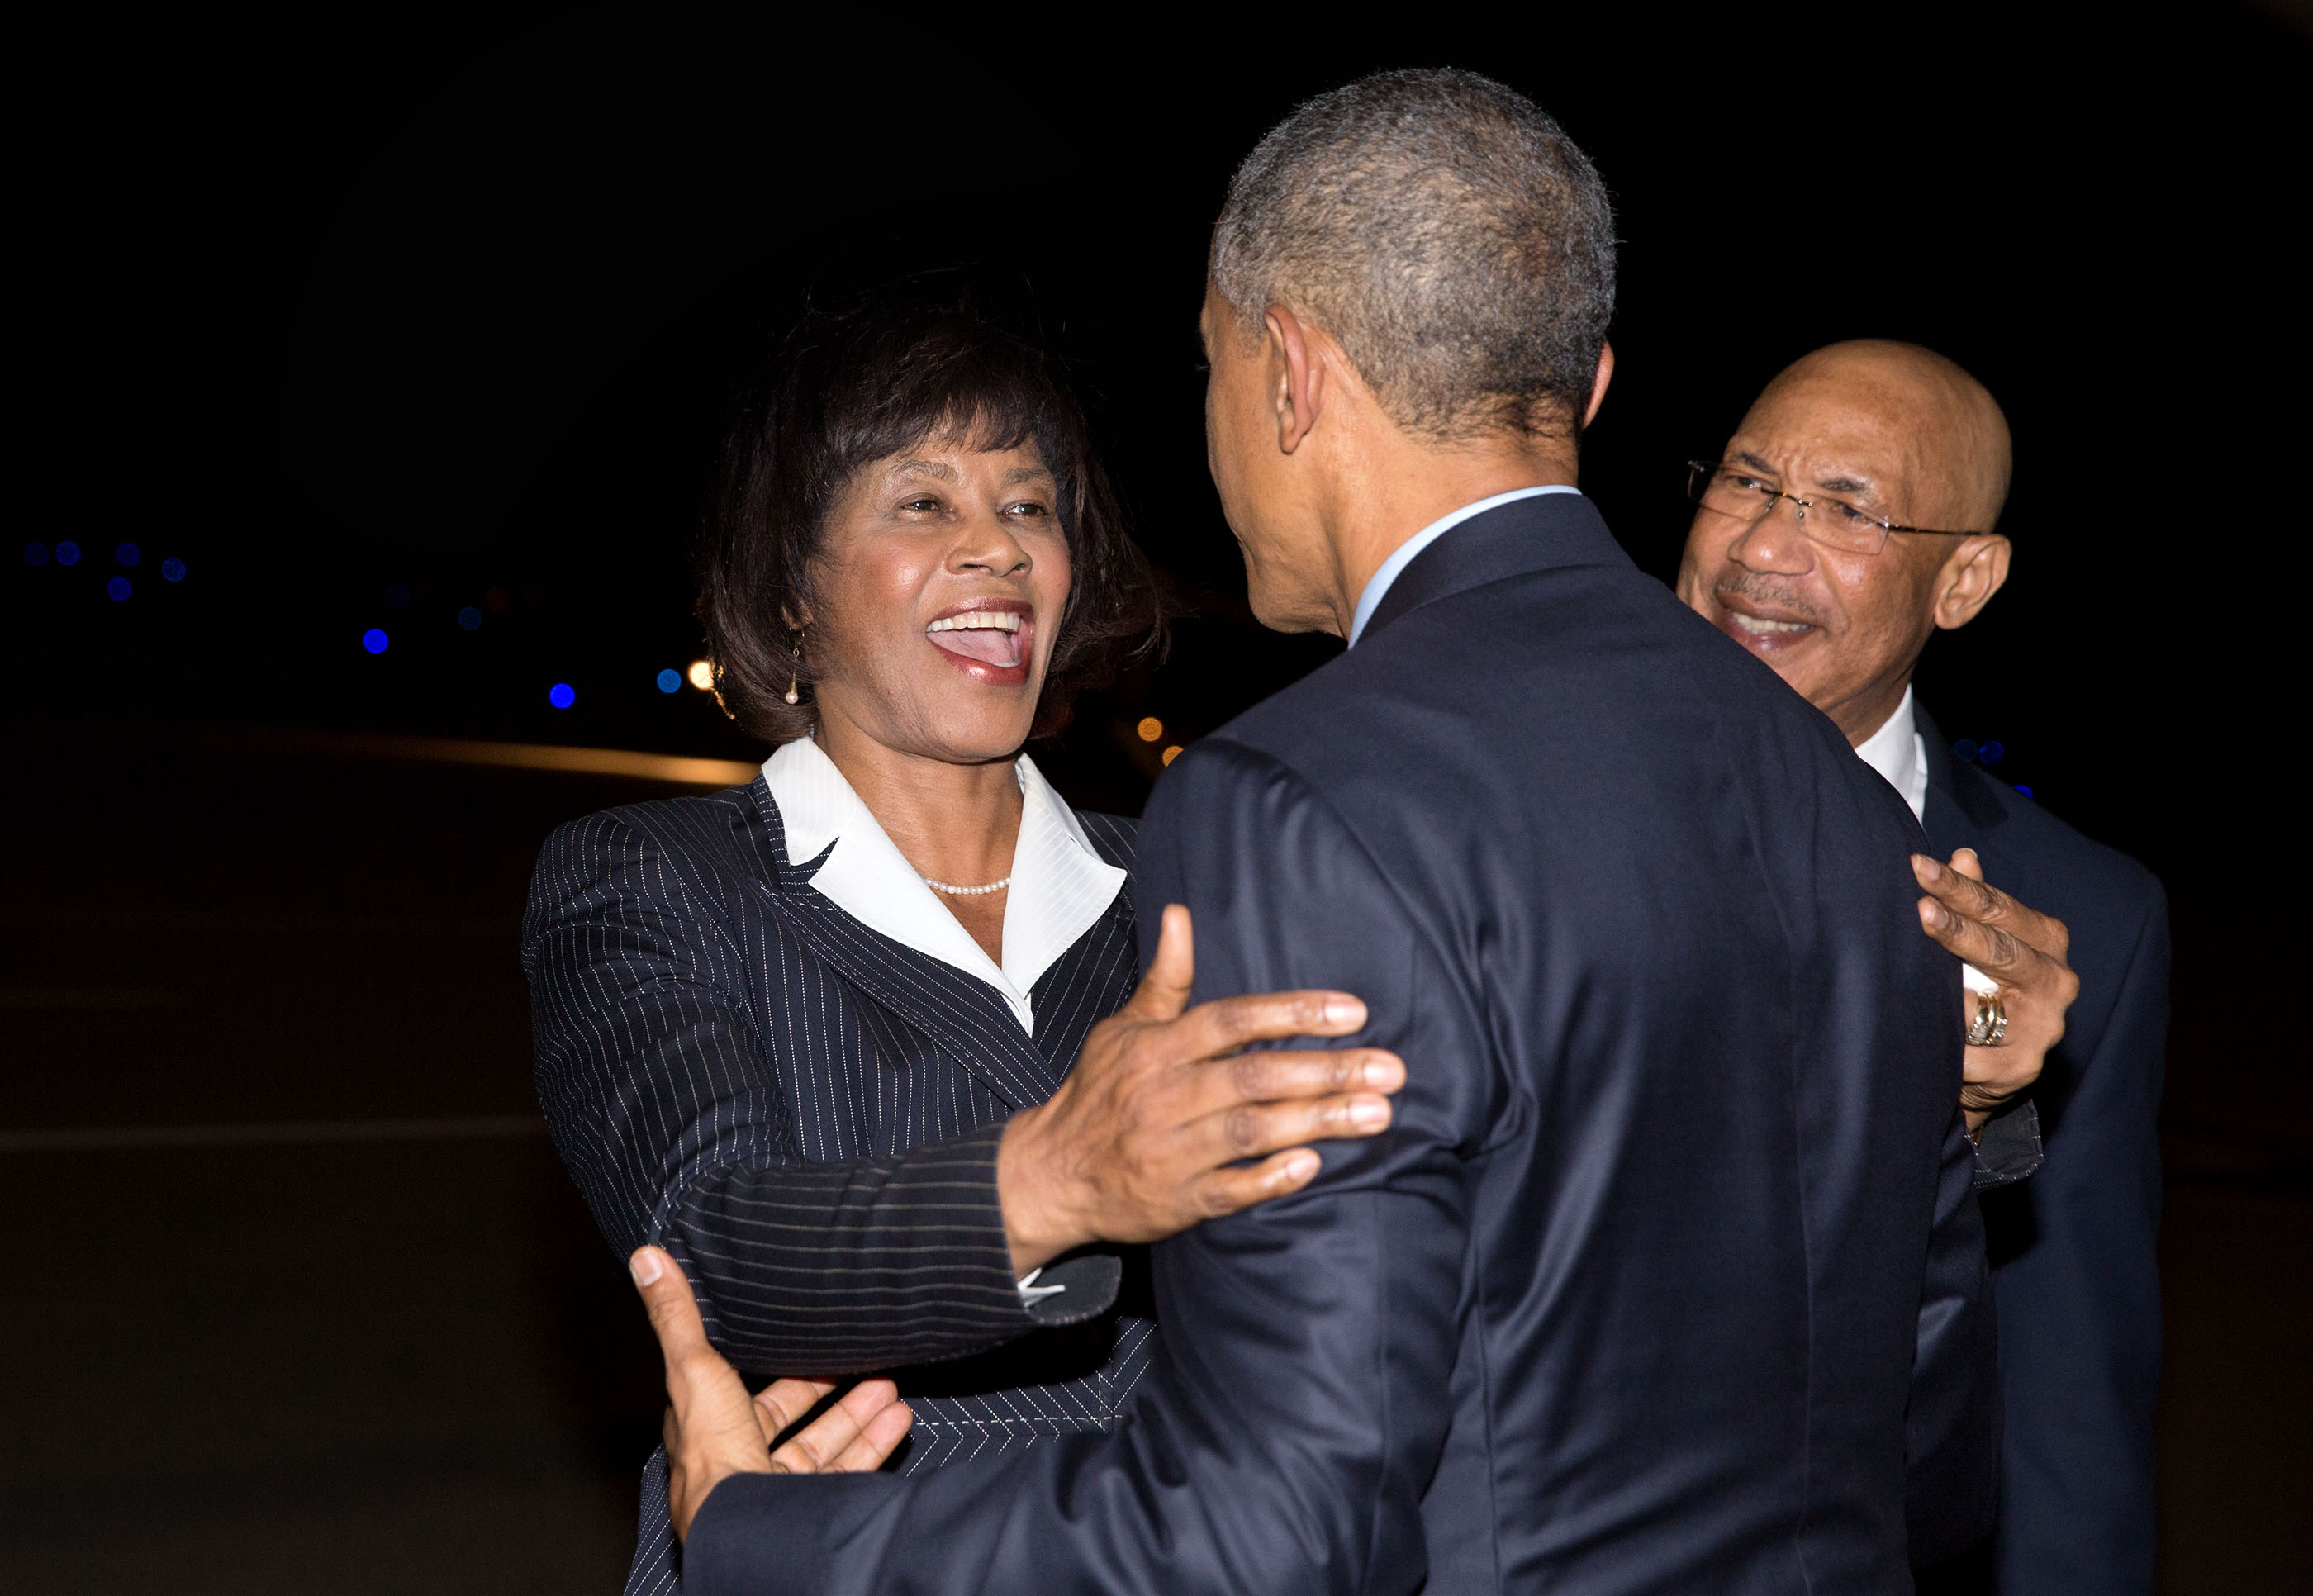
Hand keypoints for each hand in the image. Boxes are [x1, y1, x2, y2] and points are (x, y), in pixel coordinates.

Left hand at [630, 1246, 913, 1541]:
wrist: (747, 1525)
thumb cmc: (713, 1454)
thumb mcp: (695, 1368)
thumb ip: (678, 1317)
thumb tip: (647, 1258)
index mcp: (707, 1425)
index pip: (739, 1387)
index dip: (772, 1364)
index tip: (803, 1336)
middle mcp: (738, 1457)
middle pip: (787, 1417)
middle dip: (826, 1387)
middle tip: (860, 1360)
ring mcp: (775, 1485)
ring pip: (822, 1444)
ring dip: (856, 1414)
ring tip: (888, 1385)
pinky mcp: (808, 1505)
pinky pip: (846, 1473)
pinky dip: (873, 1445)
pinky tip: (896, 1421)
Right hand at [997, 904, 1402, 1274]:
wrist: (1049, 1174)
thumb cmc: (1100, 1092)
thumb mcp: (1124, 1030)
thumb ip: (1165, 979)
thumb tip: (1180, 914)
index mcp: (1157, 1049)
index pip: (1232, 1021)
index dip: (1293, 1014)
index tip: (1354, 1012)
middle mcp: (1165, 1096)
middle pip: (1254, 1078)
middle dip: (1327, 1072)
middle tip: (1390, 1069)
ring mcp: (1171, 1151)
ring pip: (1251, 1132)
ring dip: (1317, 1122)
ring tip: (1377, 1113)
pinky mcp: (1176, 1202)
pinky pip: (1230, 1191)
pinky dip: (1271, 1179)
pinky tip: (1315, 1165)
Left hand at [1910, 850, 2080, 1134]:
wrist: (1995, 1064)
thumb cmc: (1988, 987)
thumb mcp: (1987, 940)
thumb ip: (1976, 902)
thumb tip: (1963, 856)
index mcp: (2045, 941)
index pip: (1997, 907)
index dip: (1958, 886)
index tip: (1919, 867)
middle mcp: (2054, 981)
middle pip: (2000, 950)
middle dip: (1956, 929)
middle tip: (1920, 909)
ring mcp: (2042, 1027)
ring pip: (1983, 1006)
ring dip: (1944, 997)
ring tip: (1907, 978)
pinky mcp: (2020, 1067)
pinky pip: (1969, 1051)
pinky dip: (1942, 1043)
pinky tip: (1918, 1036)